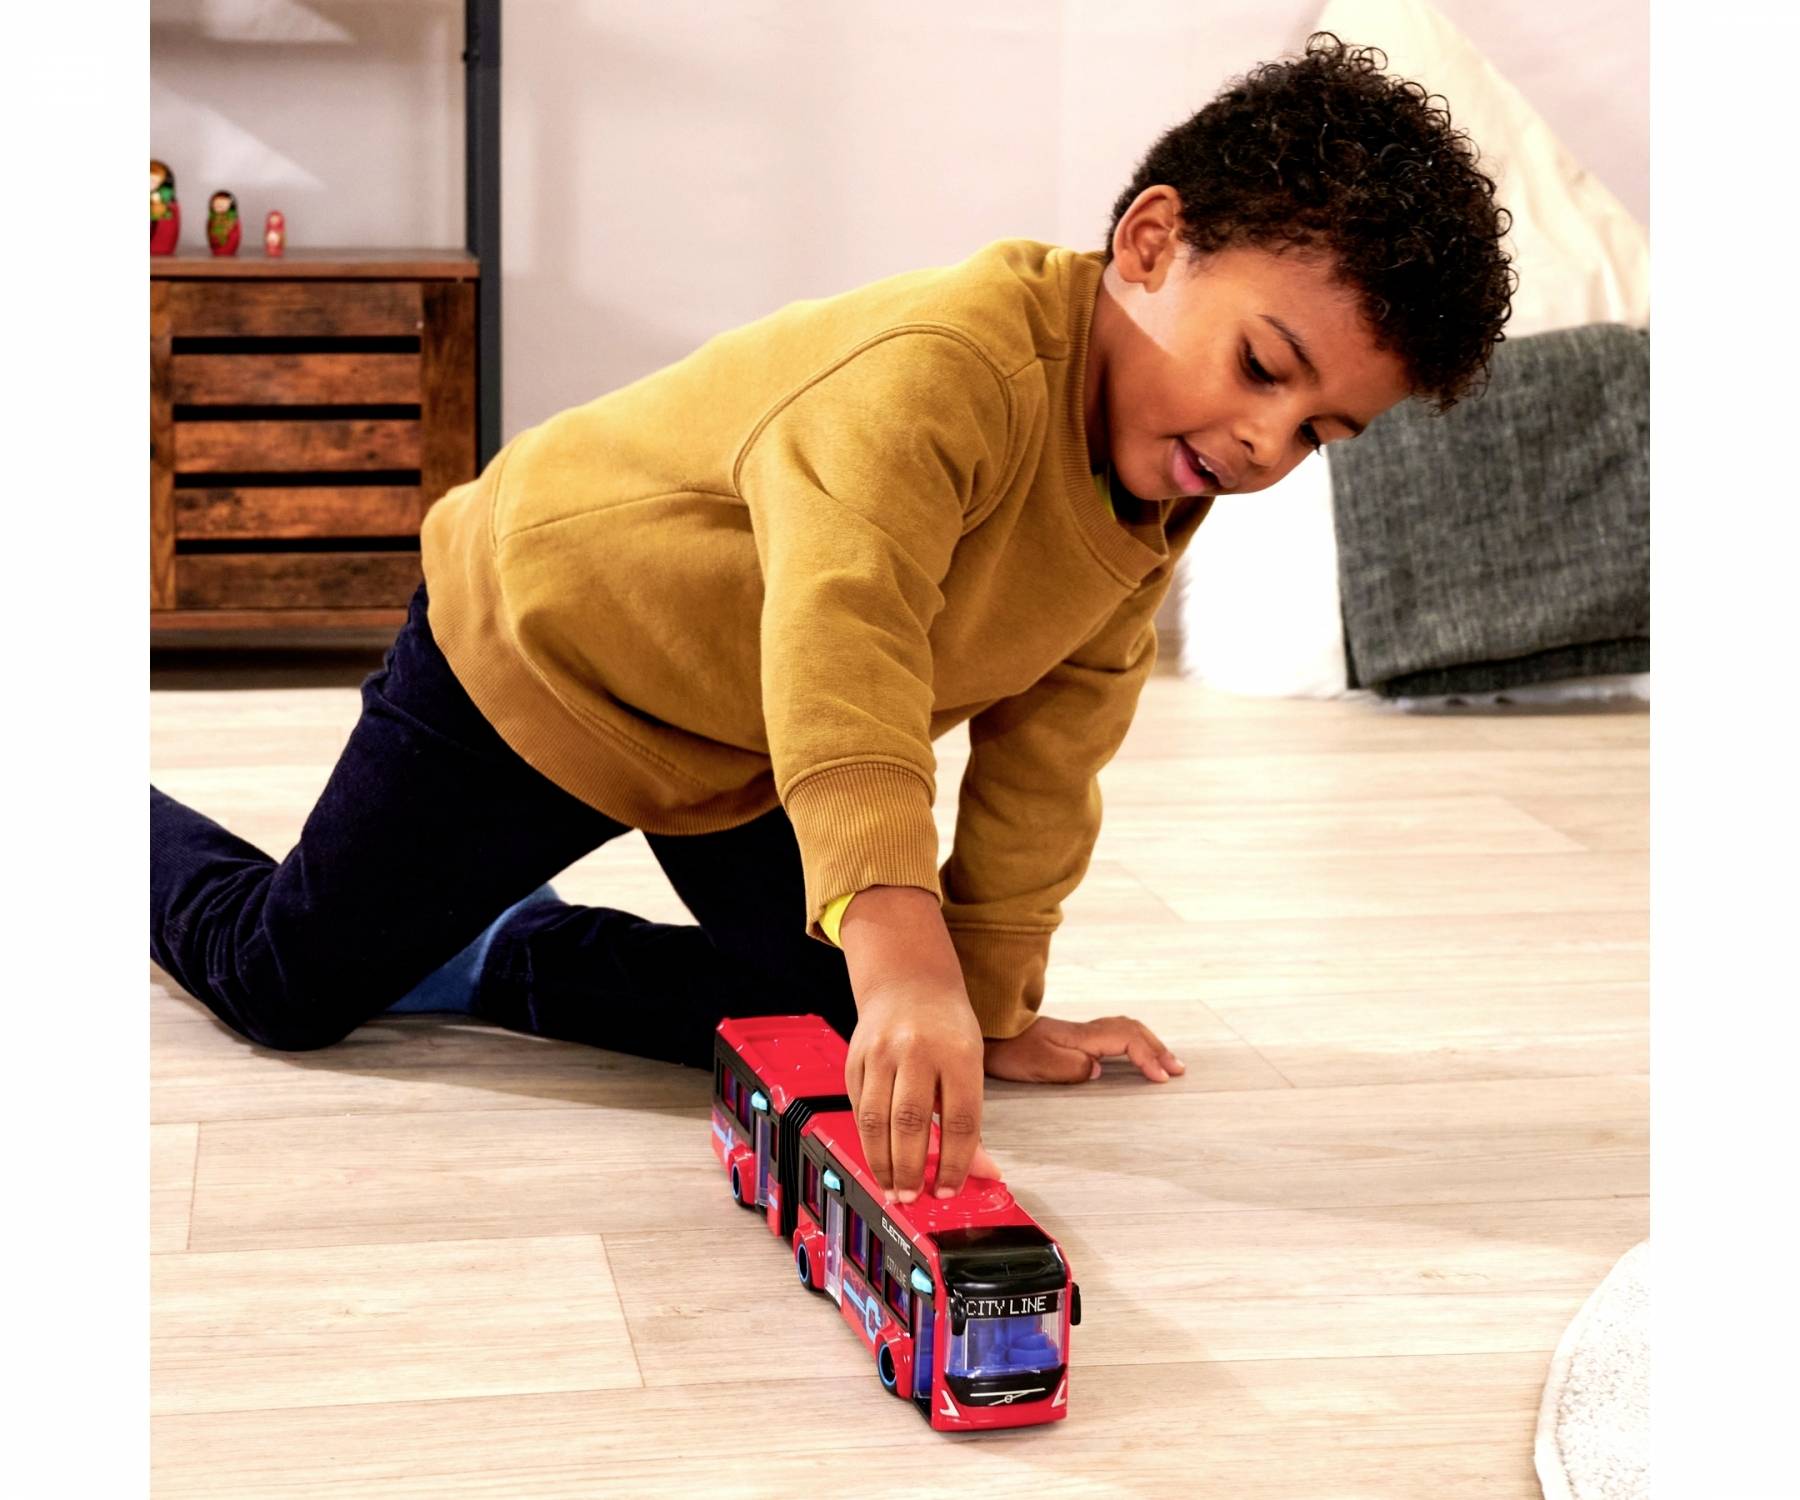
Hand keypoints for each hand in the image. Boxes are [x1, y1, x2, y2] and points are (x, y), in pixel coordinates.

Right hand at [845, 979, 994, 1202]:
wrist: (907, 981)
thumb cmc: (946, 1027)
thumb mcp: (971, 1065)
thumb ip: (971, 1122)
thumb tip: (983, 1173)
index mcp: (958, 1054)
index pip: (960, 1121)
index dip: (954, 1163)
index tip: (948, 1189)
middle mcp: (918, 1051)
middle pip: (911, 1122)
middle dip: (910, 1169)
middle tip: (912, 1197)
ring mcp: (881, 1052)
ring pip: (876, 1119)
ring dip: (882, 1163)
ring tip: (891, 1188)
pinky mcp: (855, 1058)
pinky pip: (859, 1108)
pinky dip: (868, 1139)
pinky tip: (877, 1157)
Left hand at [983, 1013, 1185, 1084]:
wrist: (990, 1033)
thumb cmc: (1011, 1052)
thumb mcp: (1039, 1065)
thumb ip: (1071, 1068)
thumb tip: (1099, 1070)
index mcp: (1082, 1037)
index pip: (1127, 1040)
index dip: (1148, 1057)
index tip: (1162, 1078)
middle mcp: (1085, 1031)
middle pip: (1132, 1030)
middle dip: (1158, 1048)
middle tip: (1178, 1070)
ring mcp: (1080, 1033)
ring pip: (1125, 1030)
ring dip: (1149, 1044)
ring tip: (1165, 1062)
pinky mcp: (1073, 1038)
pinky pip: (1114, 1034)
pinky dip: (1133, 1042)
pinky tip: (1133, 1055)